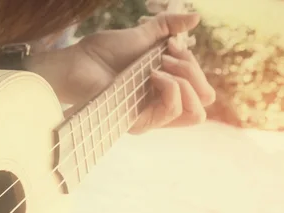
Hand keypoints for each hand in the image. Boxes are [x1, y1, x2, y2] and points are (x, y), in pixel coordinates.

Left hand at [27, 13, 215, 133]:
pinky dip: (170, 87)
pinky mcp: (141, 123)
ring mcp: (152, 116)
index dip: (194, 65)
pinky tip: (153, 74)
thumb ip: (169, 27)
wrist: (79, 63)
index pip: (202, 89)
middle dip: (193, 71)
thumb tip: (196, 18)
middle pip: (204, 100)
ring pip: (195, 109)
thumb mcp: (142, 35)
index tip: (171, 46)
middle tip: (167, 56)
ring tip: (158, 65)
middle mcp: (162, 105)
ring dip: (183, 78)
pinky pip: (173, 110)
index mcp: (166, 90)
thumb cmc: (104, 52)